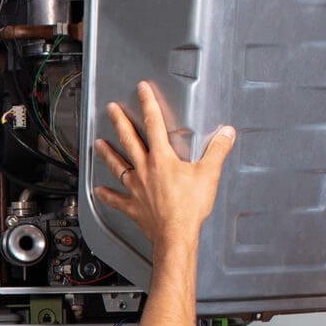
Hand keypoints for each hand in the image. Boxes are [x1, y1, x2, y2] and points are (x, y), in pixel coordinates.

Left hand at [91, 83, 233, 256]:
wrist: (176, 235)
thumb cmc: (189, 207)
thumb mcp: (209, 174)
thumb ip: (217, 151)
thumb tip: (227, 133)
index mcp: (162, 159)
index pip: (154, 124)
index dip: (148, 104)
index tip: (142, 90)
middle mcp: (144, 170)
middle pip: (129, 140)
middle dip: (120, 122)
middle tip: (111, 109)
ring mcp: (136, 188)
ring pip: (117, 166)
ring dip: (107, 154)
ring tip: (98, 144)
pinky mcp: (133, 206)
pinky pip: (116, 200)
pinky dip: (107, 195)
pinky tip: (99, 190)